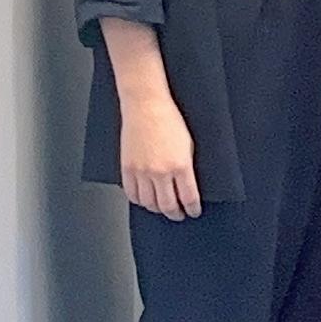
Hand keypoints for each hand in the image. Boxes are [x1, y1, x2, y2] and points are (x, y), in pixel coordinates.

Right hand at [119, 93, 199, 220]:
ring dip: (157, 209)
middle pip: (168, 205)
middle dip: (175, 213)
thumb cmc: (170, 120)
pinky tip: (145, 200)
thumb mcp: (189, 144)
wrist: (146, 107)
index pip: (188, 197)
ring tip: (163, 208)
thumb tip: (188, 185)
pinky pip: (131, 194)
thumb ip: (188, 167)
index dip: (192, 209)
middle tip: (179, 215)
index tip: (193, 212)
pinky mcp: (127, 169)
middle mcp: (160, 172)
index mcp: (180, 166)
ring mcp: (141, 171)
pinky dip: (139, 201)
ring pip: (148, 203)